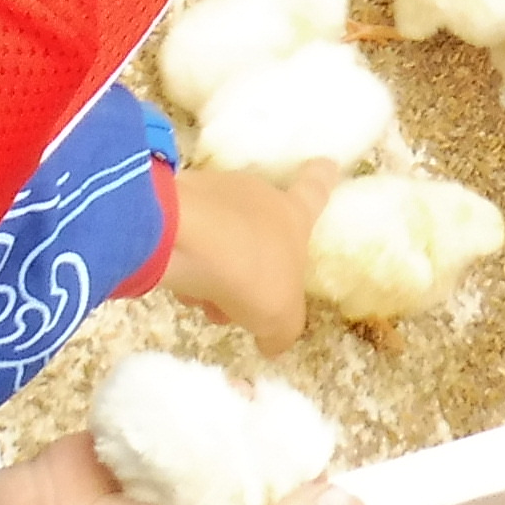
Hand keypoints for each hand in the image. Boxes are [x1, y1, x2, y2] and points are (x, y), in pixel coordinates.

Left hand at [165, 162, 332, 352]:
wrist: (182, 237)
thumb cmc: (250, 270)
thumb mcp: (281, 317)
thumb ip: (282, 331)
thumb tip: (273, 340)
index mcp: (292, 215)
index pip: (315, 189)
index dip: (322, 180)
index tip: (326, 164)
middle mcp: (256, 194)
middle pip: (261, 231)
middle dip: (252, 269)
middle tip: (241, 303)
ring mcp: (215, 192)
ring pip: (223, 241)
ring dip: (217, 274)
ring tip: (205, 301)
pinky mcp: (178, 200)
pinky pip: (189, 239)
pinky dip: (187, 265)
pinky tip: (181, 286)